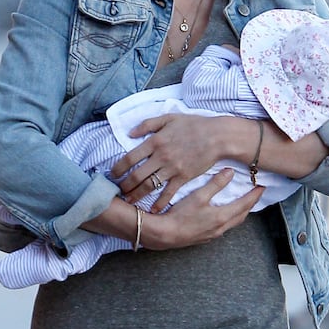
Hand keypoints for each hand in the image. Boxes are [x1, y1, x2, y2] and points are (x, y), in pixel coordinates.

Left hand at [112, 113, 226, 211]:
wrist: (216, 136)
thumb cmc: (193, 125)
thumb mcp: (169, 118)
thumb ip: (148, 124)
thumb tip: (130, 133)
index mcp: (155, 140)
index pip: (130, 157)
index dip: (118, 168)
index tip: (112, 174)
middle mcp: (161, 156)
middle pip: (136, 175)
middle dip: (124, 186)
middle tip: (117, 191)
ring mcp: (172, 168)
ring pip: (149, 186)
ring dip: (136, 195)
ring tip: (129, 201)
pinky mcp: (183, 177)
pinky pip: (168, 193)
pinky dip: (159, 203)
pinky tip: (152, 210)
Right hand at [141, 169, 265, 249]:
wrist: (165, 235)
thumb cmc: (181, 215)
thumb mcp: (199, 196)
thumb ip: (215, 184)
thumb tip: (230, 172)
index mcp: (222, 216)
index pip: (245, 204)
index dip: (255, 195)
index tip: (262, 186)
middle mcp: (221, 227)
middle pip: (242, 215)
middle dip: (250, 204)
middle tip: (256, 194)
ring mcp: (213, 234)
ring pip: (233, 222)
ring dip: (240, 212)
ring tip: (243, 202)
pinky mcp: (205, 237)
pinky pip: (224, 226)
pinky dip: (229, 218)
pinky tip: (223, 214)